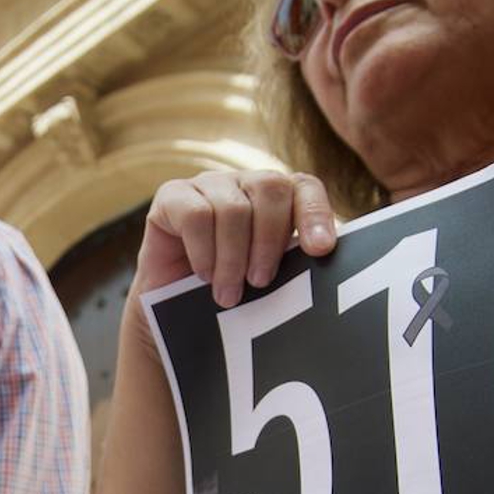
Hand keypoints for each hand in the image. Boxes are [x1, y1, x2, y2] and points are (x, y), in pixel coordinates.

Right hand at [138, 170, 337, 308]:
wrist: (173, 309)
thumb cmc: (229, 292)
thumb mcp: (268, 279)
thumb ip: (294, 266)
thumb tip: (321, 263)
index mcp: (277, 198)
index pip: (305, 187)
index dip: (315, 214)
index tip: (320, 250)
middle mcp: (244, 183)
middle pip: (270, 187)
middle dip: (269, 240)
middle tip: (260, 281)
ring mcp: (207, 185)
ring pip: (232, 207)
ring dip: (233, 257)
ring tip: (229, 294)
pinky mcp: (172, 196)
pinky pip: (195, 214)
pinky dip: (204, 252)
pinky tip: (205, 275)